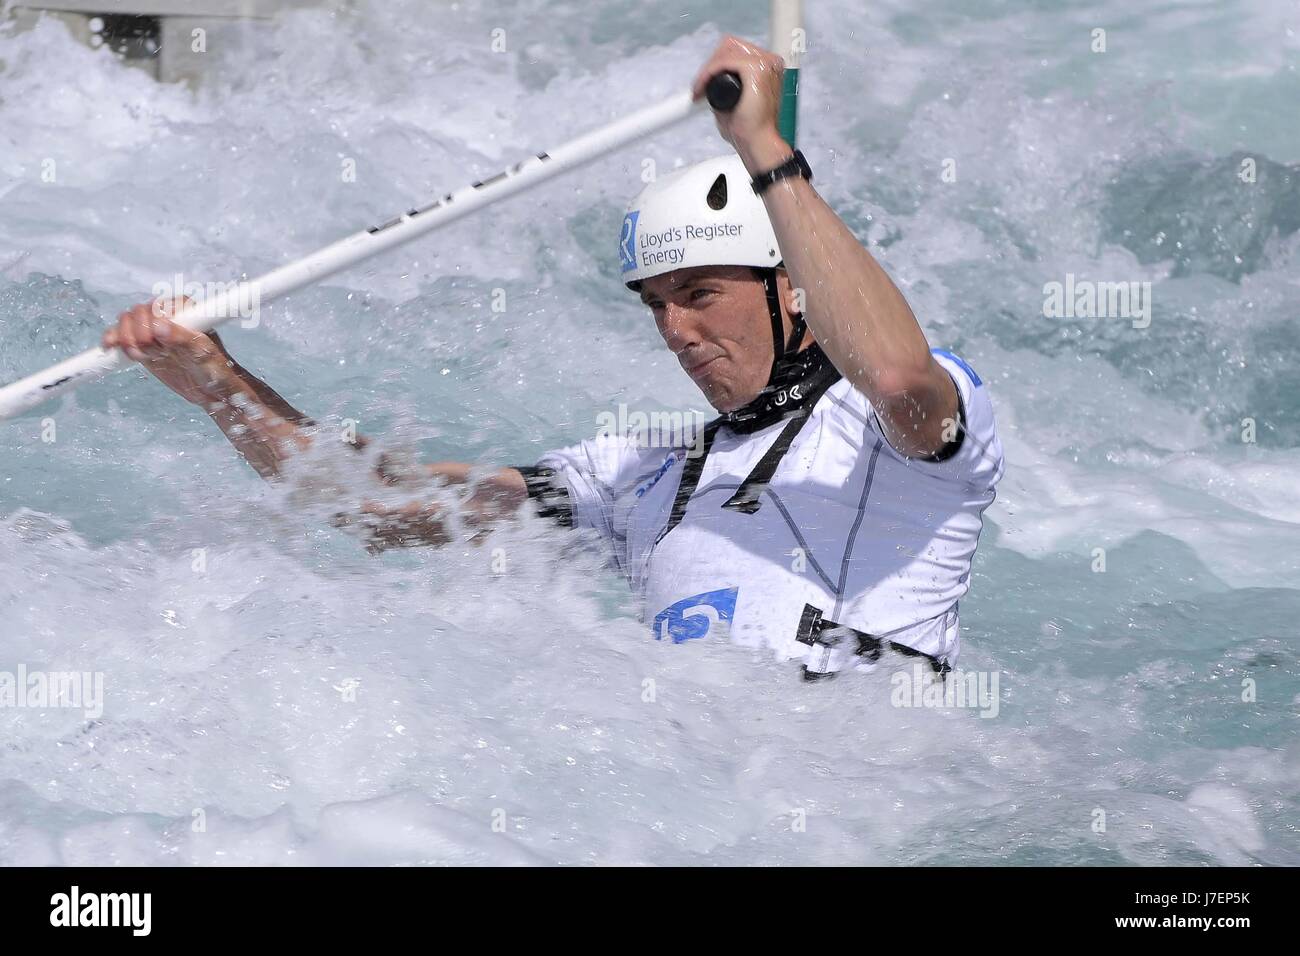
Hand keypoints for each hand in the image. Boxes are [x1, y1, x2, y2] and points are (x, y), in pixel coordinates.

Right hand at [102, 298, 237, 407]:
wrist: (212, 390)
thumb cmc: (215, 368)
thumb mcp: (202, 353)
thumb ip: (181, 337)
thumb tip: (159, 325)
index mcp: (185, 309)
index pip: (156, 306)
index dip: (149, 322)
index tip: (154, 340)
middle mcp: (167, 315)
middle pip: (137, 313)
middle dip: (137, 333)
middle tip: (149, 351)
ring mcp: (153, 330)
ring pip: (126, 323)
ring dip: (127, 340)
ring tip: (141, 356)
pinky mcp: (143, 344)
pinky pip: (120, 336)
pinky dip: (113, 340)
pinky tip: (110, 348)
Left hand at [692, 35, 789, 172]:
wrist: (757, 143)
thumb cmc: (750, 130)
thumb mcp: (734, 102)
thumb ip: (724, 88)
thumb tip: (708, 84)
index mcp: (767, 68)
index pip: (737, 51)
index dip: (716, 64)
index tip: (703, 84)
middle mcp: (769, 62)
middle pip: (731, 46)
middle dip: (710, 65)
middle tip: (699, 87)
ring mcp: (764, 63)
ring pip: (725, 51)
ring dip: (707, 70)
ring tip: (698, 90)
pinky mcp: (756, 69)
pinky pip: (723, 61)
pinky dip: (708, 73)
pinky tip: (701, 88)